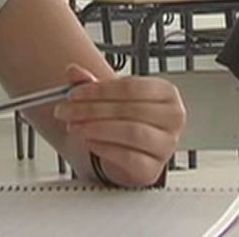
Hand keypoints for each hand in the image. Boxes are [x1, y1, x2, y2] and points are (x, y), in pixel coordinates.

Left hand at [52, 64, 184, 186]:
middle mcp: (172, 118)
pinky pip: (128, 157)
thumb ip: (91, 82)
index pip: (131, 87)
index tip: (74, 93)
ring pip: (131, 132)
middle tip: (66, 110)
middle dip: (91, 109)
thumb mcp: (109, 96)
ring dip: (96, 128)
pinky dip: (104, 148)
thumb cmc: (127, 118)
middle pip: (129, 109)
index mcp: (165, 93)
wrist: (132, 150)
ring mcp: (166, 144)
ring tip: (74, 126)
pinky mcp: (153, 168)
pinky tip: (89, 142)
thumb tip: (73, 71)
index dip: (99, 90)